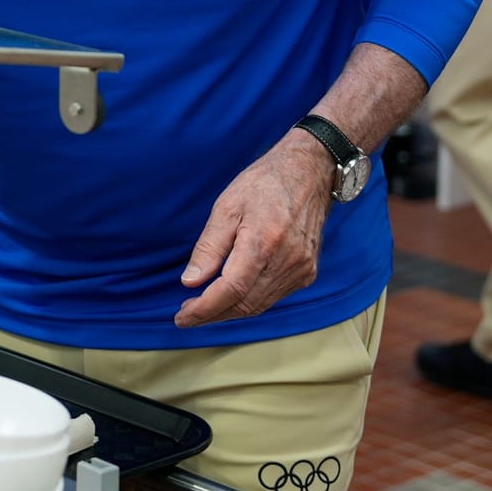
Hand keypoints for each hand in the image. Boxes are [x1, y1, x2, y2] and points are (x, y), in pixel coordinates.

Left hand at [175, 131, 334, 326]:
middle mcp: (287, 260)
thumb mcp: (226, 207)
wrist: (308, 173)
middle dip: (212, 314)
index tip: (182, 317)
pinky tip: (231, 296)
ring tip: (203, 307)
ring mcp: (301, 268)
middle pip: (245, 304)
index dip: (205, 309)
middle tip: (187, 314)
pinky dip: (249, 302)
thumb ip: (209, 247)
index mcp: (264, 241)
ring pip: (260, 305)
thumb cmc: (263, 185)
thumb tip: (190, 281)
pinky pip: (273, 296)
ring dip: (229, 312)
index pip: (231, 290)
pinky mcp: (307, 271)